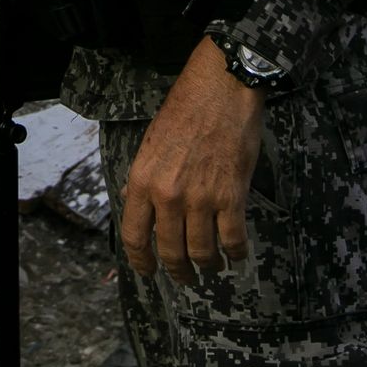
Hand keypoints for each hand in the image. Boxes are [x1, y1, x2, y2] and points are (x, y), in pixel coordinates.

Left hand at [120, 37, 263, 285]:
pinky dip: (235, 253)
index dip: (141, 261)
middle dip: (178, 271)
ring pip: (201, 251)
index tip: (148, 271)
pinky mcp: (231, 195)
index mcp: (143, 181)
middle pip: (170, 251)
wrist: (221, 88)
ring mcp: (201, 198)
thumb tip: (130, 200)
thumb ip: (141, 177)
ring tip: (212, 267)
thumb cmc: (185, 110)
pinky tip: (236, 255)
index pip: (135, 236)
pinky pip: (232, 238)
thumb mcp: (150, 143)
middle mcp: (168, 195)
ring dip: (208, 265)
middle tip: (185, 278)